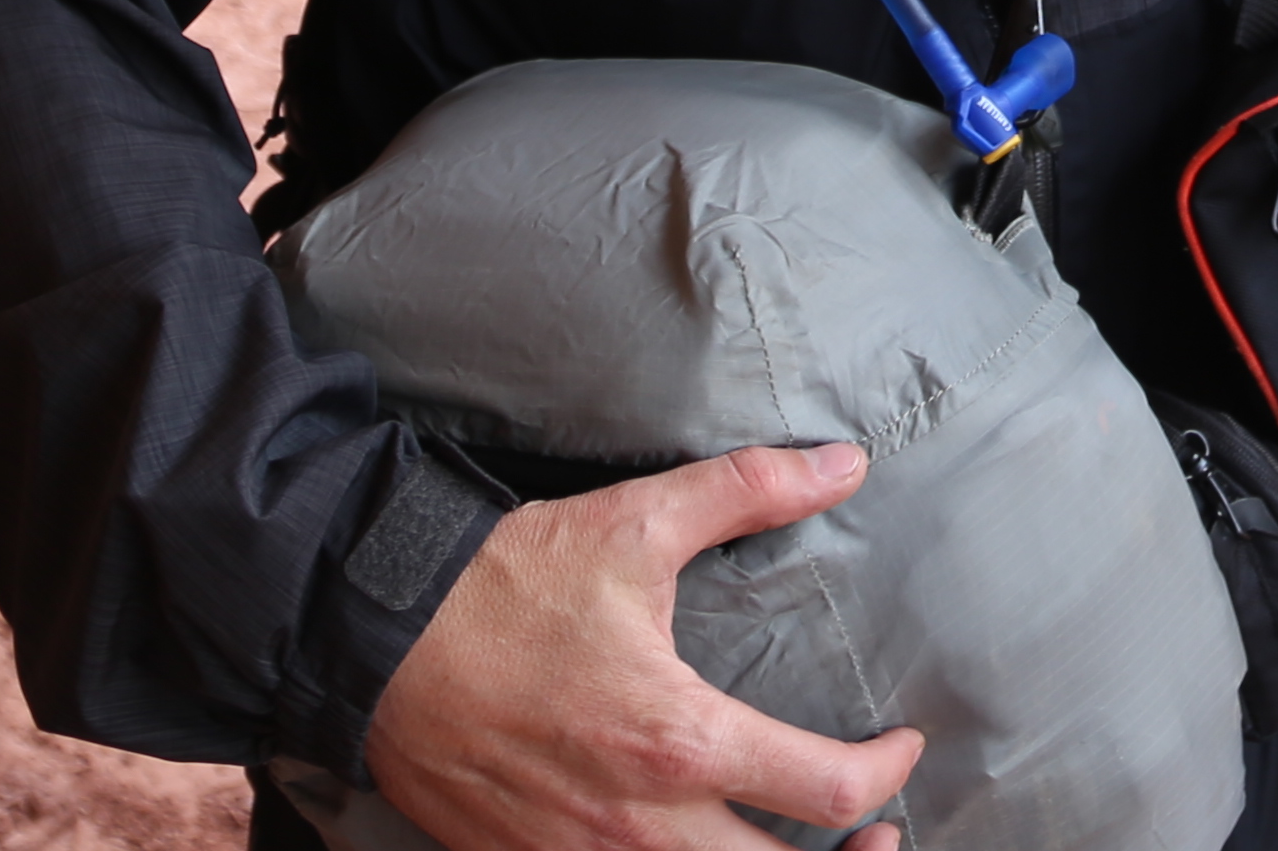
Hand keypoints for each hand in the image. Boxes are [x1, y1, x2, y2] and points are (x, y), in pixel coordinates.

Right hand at [362, 441, 920, 849]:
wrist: (376, 638)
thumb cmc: (508, 585)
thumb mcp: (637, 525)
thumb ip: (751, 492)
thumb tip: (845, 464)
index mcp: (680, 741)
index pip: (829, 790)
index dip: (887, 774)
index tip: (900, 746)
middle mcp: (642, 825)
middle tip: (874, 830)